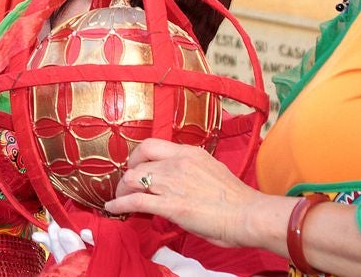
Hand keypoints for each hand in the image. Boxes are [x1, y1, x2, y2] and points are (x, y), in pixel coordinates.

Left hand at [105, 138, 269, 248]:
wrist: (248, 214)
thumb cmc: (237, 199)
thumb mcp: (212, 171)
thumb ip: (192, 171)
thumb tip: (181, 180)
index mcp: (189, 153)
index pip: (152, 145)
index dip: (138, 156)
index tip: (136, 166)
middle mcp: (177, 163)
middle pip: (138, 162)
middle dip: (128, 174)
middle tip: (127, 185)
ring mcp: (171, 183)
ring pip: (132, 180)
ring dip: (122, 190)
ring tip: (119, 199)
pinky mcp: (169, 205)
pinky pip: (135, 201)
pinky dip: (119, 205)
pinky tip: (112, 209)